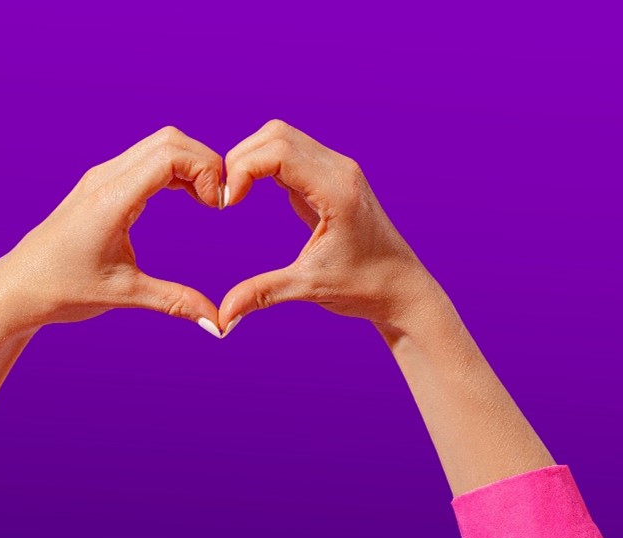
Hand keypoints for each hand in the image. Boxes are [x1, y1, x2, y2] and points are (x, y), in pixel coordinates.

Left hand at [0, 126, 225, 336]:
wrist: (17, 288)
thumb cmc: (63, 290)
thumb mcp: (125, 294)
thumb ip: (175, 302)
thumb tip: (219, 323)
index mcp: (111, 200)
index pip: (169, 156)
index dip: (205, 170)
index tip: (219, 206)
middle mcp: (105, 178)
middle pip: (168, 140)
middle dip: (204, 162)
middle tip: (220, 202)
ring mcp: (101, 178)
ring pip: (157, 145)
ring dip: (190, 165)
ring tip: (208, 201)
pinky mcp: (100, 186)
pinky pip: (145, 160)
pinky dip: (174, 171)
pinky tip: (187, 198)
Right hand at [218, 120, 446, 336]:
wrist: (401, 289)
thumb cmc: (365, 287)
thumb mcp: (310, 287)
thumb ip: (263, 293)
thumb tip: (222, 318)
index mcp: (337, 190)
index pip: (279, 151)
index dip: (243, 169)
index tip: (227, 203)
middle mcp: (340, 170)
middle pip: (276, 135)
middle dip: (241, 159)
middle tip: (225, 198)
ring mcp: (337, 171)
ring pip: (282, 138)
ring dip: (252, 159)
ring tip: (235, 195)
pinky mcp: (331, 178)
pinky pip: (291, 155)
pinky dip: (265, 167)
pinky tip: (251, 194)